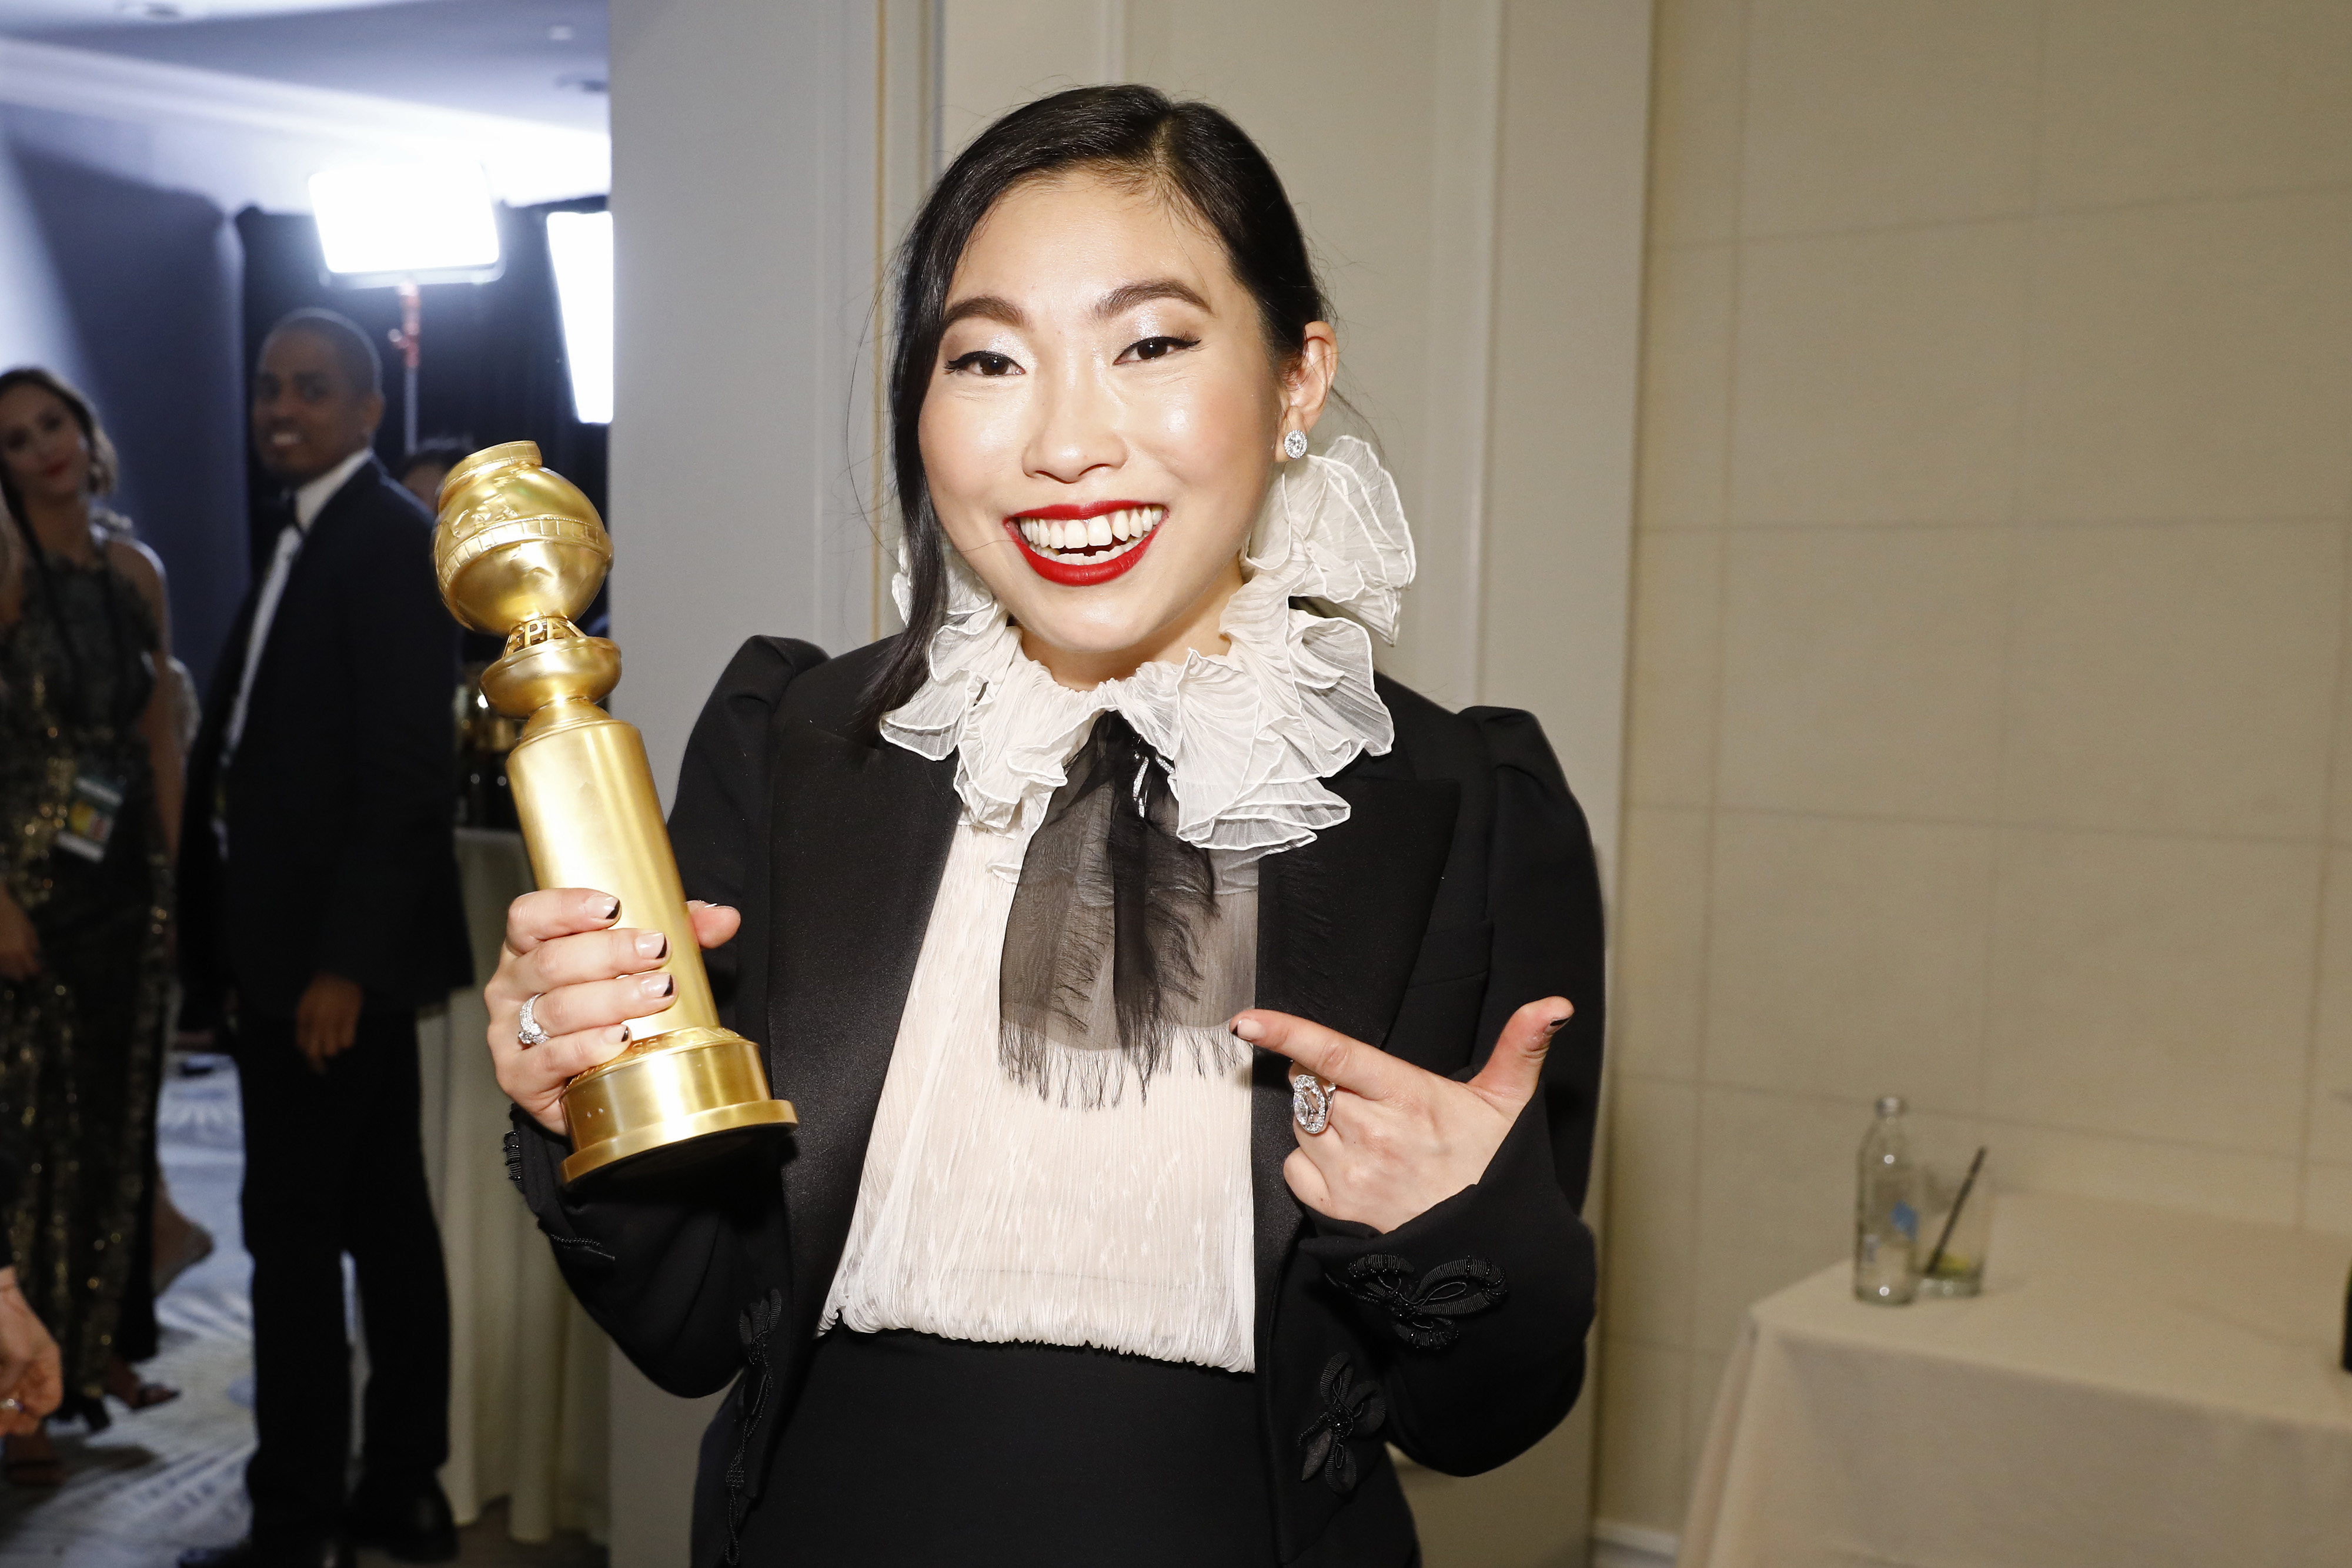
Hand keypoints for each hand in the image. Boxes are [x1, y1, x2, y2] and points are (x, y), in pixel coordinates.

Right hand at [0, 891, 37, 982]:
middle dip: (24, 973)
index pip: (31, 970)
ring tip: (16, 962)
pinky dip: (2, 965)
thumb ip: (33, 945)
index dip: (35, 971)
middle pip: (17, 975)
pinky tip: (6, 959)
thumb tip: (34, 956)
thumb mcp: (29, 929)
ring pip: (5, 972)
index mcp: (21, 950)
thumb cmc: (13, 915)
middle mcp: (7, 956)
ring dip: (12, 970)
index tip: (37, 969)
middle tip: (27, 968)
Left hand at [0, 1269, 60, 1433]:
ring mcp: (7, 1372)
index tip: (22, 1416)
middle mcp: (27, 1372)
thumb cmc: (12, 1321)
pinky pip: (0, 1390)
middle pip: (26, 1406)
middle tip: (2, 1427)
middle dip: (15, 1419)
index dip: (37, 1412)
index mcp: (45, 1364)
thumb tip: (0, 1403)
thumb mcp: (19, 1354)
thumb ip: (10, 1383)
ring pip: (8, 1402)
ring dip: (3, 1413)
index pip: (50, 1399)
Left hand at [294, 972, 363, 1070]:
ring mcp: (334, 1021)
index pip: (302, 1047)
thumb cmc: (321, 989)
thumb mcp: (305, 1006)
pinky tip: (346, 1033)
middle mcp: (318, 1022)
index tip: (314, 1056)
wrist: (339, 972)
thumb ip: (303, 1026)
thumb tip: (303, 1047)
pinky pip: (348, 1042)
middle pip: (315, 1053)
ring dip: (334, 1048)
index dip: (308, 1054)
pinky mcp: (350, 1018)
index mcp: (304, 1018)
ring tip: (335, 1040)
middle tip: (323, 1060)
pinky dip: (346, 1041)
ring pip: (332, 1050)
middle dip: (318, 1059)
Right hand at [484, 890, 738, 1135]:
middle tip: (657, 952)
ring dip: (611, 999)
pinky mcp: (518, 1077)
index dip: (567, 907)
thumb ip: (680, 935)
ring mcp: (508, 1033)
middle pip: (552, 961)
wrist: (594, 1086)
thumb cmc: (608, 1012)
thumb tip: (723, 918)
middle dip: (610, 953)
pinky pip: (549, 1059)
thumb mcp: (640, 965)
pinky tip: (619, 1039)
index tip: (614, 907)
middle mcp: (511, 986)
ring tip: (657, 994)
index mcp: (529, 948)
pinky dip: (586, 1047)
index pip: (530, 915)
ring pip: (556, 1008)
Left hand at [1233, 997, 1573, 1233]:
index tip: (1247, 1020)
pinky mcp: (1336, 1208)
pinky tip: (1345, 1163)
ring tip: (1363, 1130)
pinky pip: (1294, 1168)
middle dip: (1321, 1077)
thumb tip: (1555, 1003)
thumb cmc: (1493, 1168)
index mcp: (1408, 1097)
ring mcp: (1351, 1174)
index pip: (1334, 1053)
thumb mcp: (1510, 1102)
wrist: (1492, 1249)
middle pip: (1310, 1084)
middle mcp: (1373, 1133)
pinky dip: (1307, 1161)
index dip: (1287, 1032)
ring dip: (1317, 1118)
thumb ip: (1522, 1045)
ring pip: (1301, 1123)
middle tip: (1361, 1092)